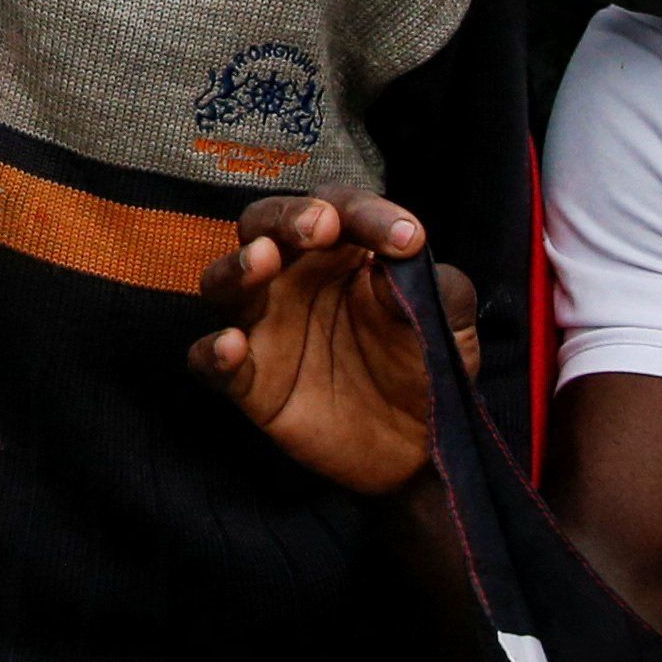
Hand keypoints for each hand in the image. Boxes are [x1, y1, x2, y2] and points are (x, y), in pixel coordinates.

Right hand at [191, 195, 473, 496]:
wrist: (418, 451)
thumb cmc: (427, 369)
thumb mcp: (450, 326)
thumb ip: (439, 288)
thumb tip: (399, 261)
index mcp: (343, 253)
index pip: (342, 210)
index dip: (368, 214)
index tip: (407, 239)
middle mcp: (294, 279)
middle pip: (265, 225)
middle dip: (286, 218)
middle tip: (318, 225)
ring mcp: (265, 327)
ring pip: (224, 281)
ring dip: (238, 266)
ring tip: (263, 261)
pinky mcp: (250, 382)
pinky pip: (211, 361)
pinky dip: (213, 351)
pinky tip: (232, 344)